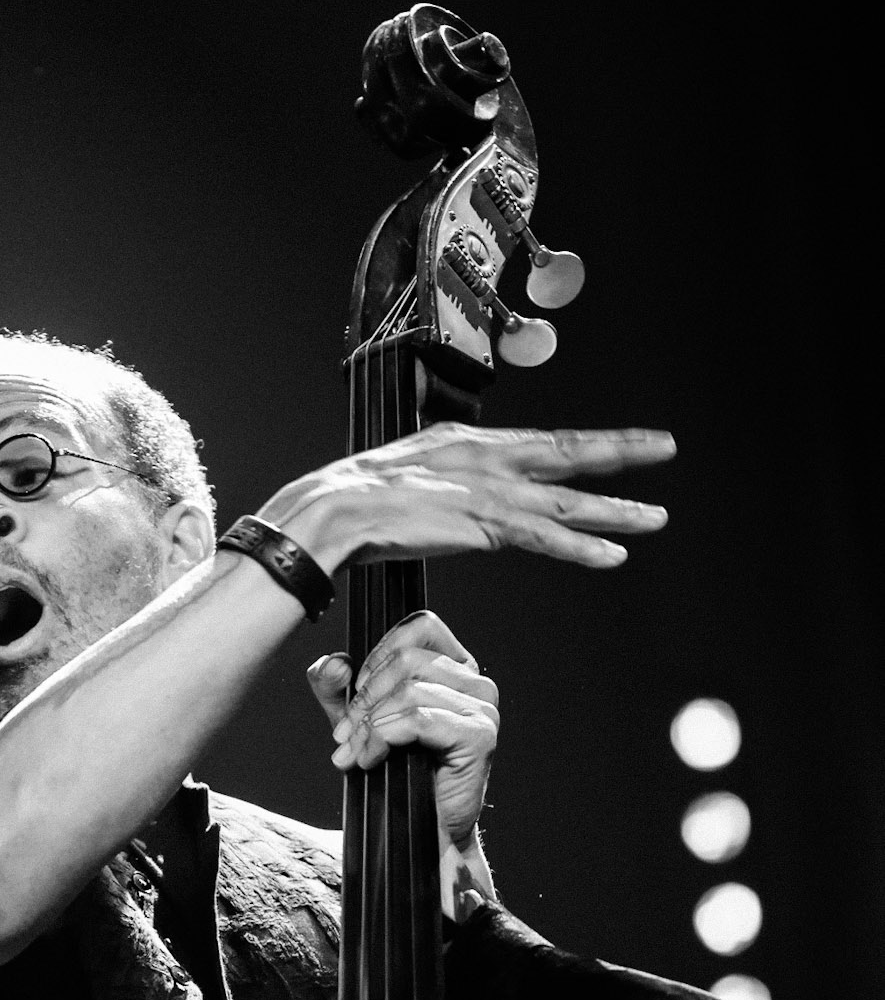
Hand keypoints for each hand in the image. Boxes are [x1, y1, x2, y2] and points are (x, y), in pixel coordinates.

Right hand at [263, 424, 673, 573]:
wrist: (333, 512)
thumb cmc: (355, 503)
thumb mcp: (406, 480)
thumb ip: (439, 485)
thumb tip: (447, 499)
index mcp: (468, 443)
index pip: (539, 444)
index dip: (584, 443)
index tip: (618, 443)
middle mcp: (487, 458)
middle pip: (568, 453)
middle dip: (621, 451)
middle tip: (665, 446)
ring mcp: (489, 491)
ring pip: (567, 502)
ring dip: (616, 512)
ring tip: (658, 518)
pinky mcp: (484, 524)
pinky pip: (544, 539)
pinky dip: (580, 548)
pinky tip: (613, 556)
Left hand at [307, 610, 498, 844]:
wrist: (416, 826)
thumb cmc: (393, 769)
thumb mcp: (354, 719)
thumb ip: (335, 686)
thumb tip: (334, 664)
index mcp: (454, 667)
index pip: (420, 626)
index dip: (380, 653)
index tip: (355, 692)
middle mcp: (476, 681)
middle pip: (408, 659)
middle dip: (365, 697)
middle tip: (344, 734)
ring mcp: (483, 707)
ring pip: (410, 690)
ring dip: (370, 724)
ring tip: (352, 753)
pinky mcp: (479, 735)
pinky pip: (418, 719)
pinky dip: (383, 738)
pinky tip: (369, 760)